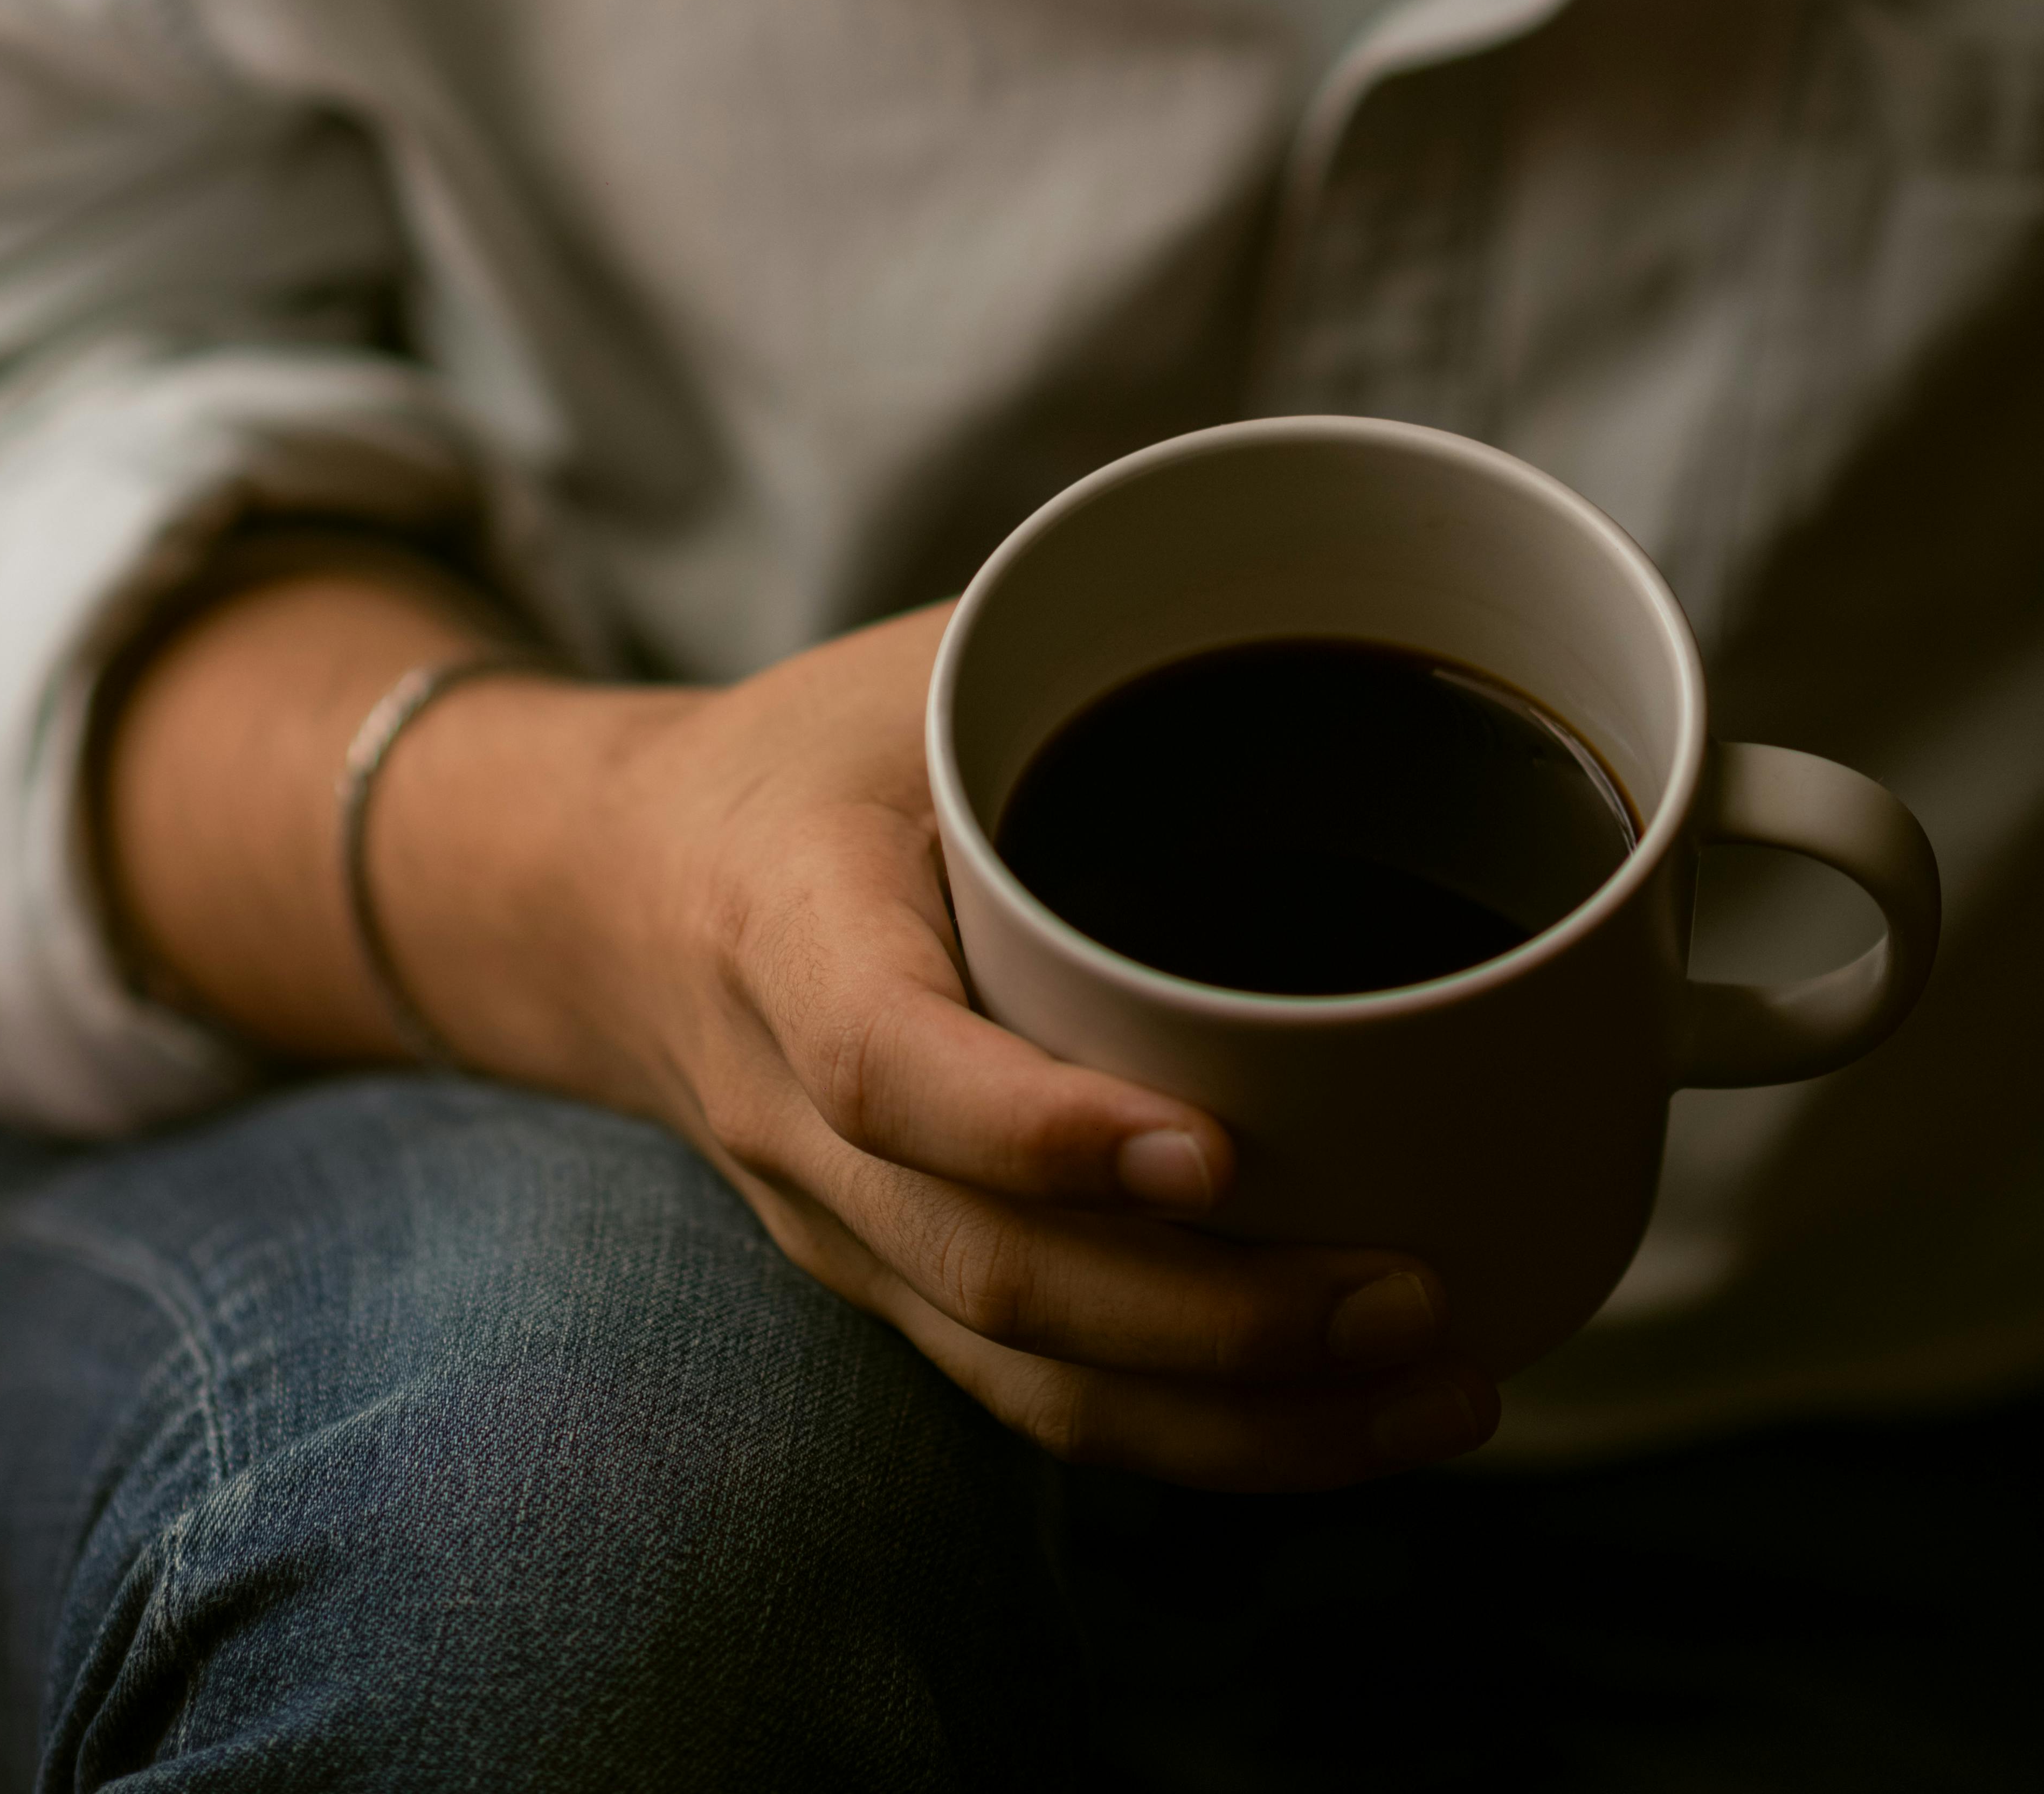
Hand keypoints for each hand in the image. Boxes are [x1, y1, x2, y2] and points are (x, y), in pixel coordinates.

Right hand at [379, 604, 1502, 1489]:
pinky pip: (1033, 1399)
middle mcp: (793, 1112)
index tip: (1209, 1152)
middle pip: (987, 1268)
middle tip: (1413, 1298)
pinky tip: (1347, 1420)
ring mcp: (838, 1229)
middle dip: (1215, 1322)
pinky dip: (1196, 1436)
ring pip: (1023, 1376)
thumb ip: (1091, 656)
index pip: (885, 1065)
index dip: (1038, 1131)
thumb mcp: (921, 669)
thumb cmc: (811, 757)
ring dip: (1238, 1418)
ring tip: (1433, 1390)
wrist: (610, 896)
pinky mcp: (893, 1287)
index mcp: (784, 924)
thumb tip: (1331, 606)